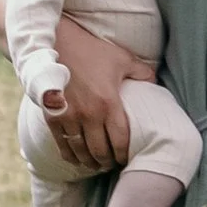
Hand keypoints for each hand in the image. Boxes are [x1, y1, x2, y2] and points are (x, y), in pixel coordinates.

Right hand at [43, 22, 155, 169]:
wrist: (57, 42)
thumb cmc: (92, 50)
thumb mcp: (122, 58)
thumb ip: (141, 72)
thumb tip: (155, 82)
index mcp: (109, 102)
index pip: (121, 140)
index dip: (124, 154)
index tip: (127, 158)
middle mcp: (88, 114)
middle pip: (100, 151)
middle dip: (108, 161)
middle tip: (112, 163)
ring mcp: (68, 116)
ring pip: (81, 151)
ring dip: (90, 162)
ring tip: (96, 164)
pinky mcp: (52, 115)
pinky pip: (62, 144)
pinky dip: (70, 156)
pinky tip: (77, 159)